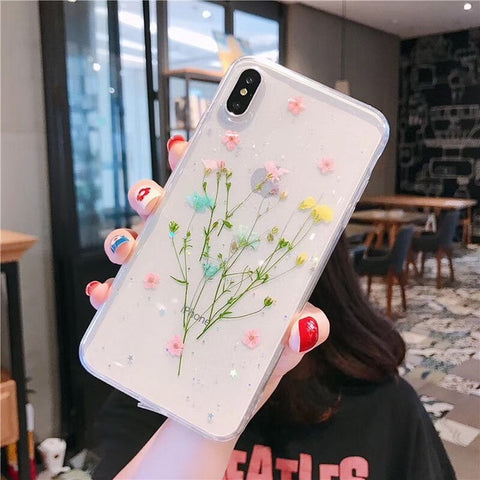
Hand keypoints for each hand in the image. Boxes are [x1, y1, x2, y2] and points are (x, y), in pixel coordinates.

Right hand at [86, 135, 329, 411]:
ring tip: (126, 246)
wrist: (213, 413)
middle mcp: (190, 262)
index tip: (191, 148)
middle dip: (154, 194)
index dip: (200, 171)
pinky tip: (104, 293)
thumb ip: (295, 337)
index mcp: (227, 258)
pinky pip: (112, 295)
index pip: (215, 204)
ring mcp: (158, 286)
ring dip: (123, 238)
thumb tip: (311, 322)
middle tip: (154, 195)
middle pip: (166, 214)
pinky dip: (105, 291)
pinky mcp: (133, 315)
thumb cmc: (249, 372)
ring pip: (132, 245)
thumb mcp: (277, 352)